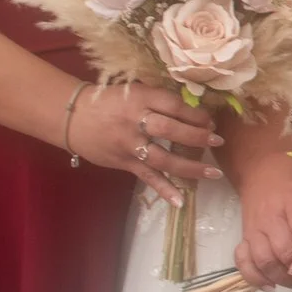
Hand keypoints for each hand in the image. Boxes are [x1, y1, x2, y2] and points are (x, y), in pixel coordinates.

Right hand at [66, 81, 223, 204]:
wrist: (73, 116)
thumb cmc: (110, 101)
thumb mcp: (134, 90)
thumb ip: (159, 99)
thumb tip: (195, 109)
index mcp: (140, 98)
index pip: (173, 105)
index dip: (196, 113)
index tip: (211, 120)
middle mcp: (135, 121)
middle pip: (170, 130)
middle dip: (197, 136)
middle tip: (217, 140)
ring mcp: (129, 144)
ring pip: (163, 157)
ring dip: (190, 167)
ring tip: (213, 173)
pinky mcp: (124, 163)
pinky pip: (147, 177)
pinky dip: (164, 190)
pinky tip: (180, 201)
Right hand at [231, 143, 291, 290]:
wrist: (260, 166)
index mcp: (291, 199)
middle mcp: (270, 216)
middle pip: (286, 252)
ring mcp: (254, 228)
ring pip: (266, 261)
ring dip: (285, 278)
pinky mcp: (244, 236)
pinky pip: (243, 262)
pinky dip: (255, 278)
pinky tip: (272, 287)